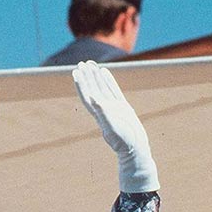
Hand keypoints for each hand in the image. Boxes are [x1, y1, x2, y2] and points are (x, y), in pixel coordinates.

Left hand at [72, 60, 158, 192]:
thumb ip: (103, 113)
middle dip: (87, 77)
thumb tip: (94, 99)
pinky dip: (108, 80)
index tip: (76, 72)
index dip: (81, 84)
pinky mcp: (122, 107)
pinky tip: (104, 72)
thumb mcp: (112, 128)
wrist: (135, 148)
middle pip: (92, 89)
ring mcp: (113, 107)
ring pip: (102, 87)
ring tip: (90, 64)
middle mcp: (104, 109)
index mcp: (99, 114)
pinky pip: (113, 90)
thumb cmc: (124, 142)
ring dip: (95, 76)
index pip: (87, 96)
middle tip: (81, 63)